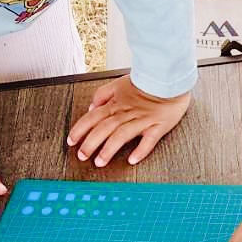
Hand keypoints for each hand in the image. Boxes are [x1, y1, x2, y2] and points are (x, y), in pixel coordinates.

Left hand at [67, 76, 190, 167]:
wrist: (169, 79)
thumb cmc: (146, 83)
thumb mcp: (119, 84)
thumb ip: (102, 95)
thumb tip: (91, 108)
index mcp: (116, 104)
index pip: (93, 117)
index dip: (80, 129)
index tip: (71, 141)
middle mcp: (127, 113)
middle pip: (104, 128)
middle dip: (91, 143)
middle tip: (82, 156)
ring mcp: (142, 120)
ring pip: (122, 135)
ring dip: (109, 149)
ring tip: (100, 162)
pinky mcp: (158, 126)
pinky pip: (149, 140)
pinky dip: (141, 150)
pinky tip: (133, 159)